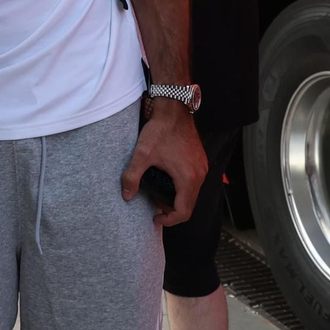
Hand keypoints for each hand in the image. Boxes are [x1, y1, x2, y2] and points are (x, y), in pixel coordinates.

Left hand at [120, 100, 207, 226]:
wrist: (174, 109)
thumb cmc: (161, 130)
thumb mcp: (142, 154)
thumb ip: (132, 176)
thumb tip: (126, 195)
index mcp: (188, 178)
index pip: (184, 212)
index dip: (169, 220)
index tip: (155, 218)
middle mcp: (200, 175)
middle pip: (189, 205)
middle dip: (171, 210)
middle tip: (154, 205)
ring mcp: (202, 167)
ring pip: (192, 194)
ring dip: (177, 199)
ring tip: (159, 193)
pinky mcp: (200, 160)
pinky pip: (194, 182)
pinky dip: (182, 187)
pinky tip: (168, 180)